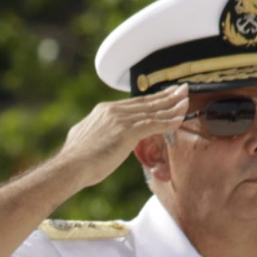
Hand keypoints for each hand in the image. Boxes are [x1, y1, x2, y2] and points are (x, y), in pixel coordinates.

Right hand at [58, 82, 188, 189]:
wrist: (70, 166)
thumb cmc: (75, 160)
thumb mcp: (84, 138)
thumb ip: (95, 132)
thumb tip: (94, 136)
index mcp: (103, 111)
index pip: (134, 103)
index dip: (152, 99)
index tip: (164, 94)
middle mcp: (113, 111)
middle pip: (146, 102)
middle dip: (167, 96)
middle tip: (182, 89)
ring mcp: (120, 120)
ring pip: (153, 111)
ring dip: (172, 106)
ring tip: (186, 100)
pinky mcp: (127, 132)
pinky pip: (154, 124)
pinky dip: (168, 121)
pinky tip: (180, 119)